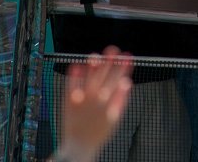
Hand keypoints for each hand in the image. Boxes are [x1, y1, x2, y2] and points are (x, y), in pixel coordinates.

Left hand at [59, 46, 131, 161]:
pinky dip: (74, 76)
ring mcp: (82, 99)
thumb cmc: (98, 133)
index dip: (124, 67)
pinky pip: (72, 85)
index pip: (119, 79)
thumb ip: (121, 100)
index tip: (128, 57)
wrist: (79, 147)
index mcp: (109, 102)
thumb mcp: (115, 118)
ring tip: (96, 55)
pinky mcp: (70, 102)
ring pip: (89, 78)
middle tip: (114, 50)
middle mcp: (96, 99)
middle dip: (111, 62)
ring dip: (93, 66)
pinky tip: (76, 65)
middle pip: (105, 76)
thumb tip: (127, 83)